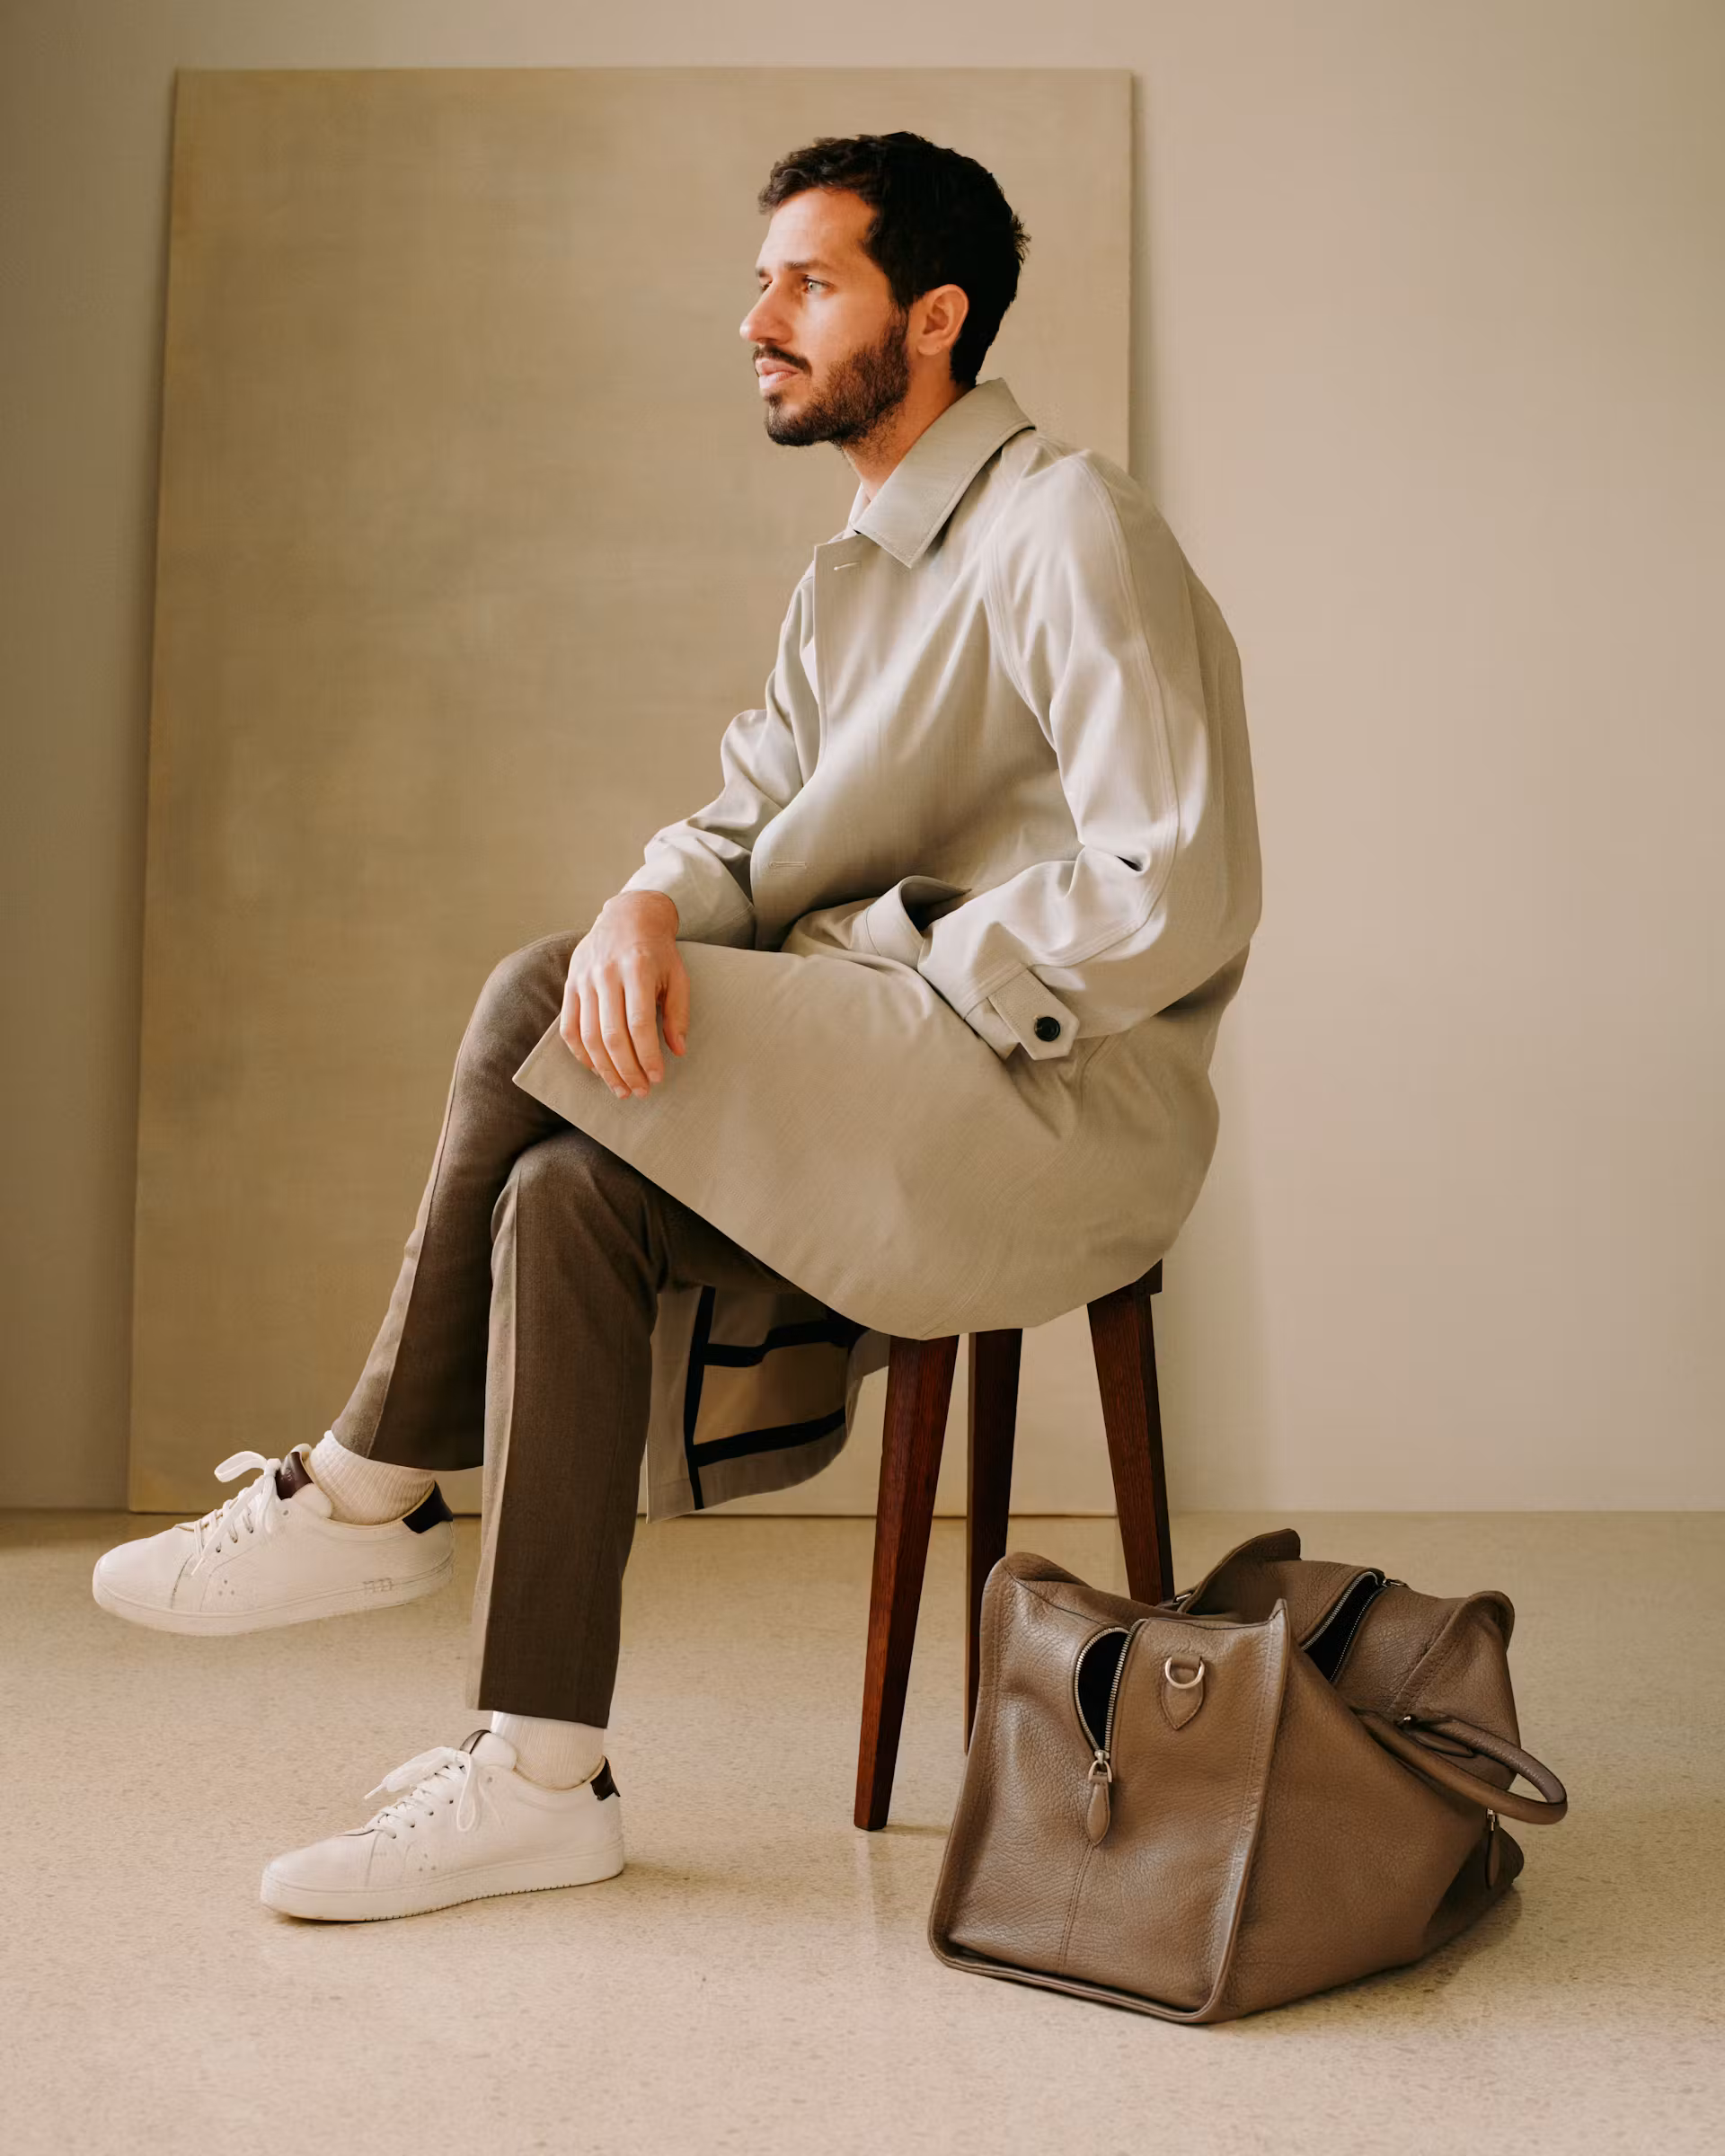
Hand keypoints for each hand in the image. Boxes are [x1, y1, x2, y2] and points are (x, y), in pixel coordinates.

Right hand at [560, 891, 689, 1098]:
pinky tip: (597, 1069)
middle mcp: (606, 974)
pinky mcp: (570, 985)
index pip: (640, 1023)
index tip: (657, 1077)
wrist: (627, 917)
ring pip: (588, 1036)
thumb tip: (677, 1050)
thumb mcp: (678, 976)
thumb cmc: (658, 951)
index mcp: (637, 969)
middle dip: (627, 1070)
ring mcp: (584, 979)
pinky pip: (569, 1027)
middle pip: (612, 1035)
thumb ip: (678, 1013)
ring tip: (620, 1088)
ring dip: (604, 1069)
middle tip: (640, 1091)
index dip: (648, 1055)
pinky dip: (581, 1054)